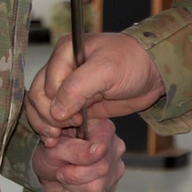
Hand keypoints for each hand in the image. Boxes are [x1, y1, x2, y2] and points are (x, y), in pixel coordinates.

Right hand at [26, 32, 165, 139]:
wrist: (153, 72)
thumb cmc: (133, 62)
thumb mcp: (106, 70)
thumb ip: (78, 88)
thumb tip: (55, 112)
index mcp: (65, 52)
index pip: (45, 84)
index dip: (55, 105)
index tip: (76, 116)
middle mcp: (62, 67)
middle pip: (38, 95)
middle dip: (46, 117)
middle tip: (61, 132)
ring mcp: (68, 85)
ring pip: (42, 107)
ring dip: (45, 124)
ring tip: (55, 139)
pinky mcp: (77, 101)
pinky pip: (57, 115)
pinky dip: (54, 128)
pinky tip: (57, 139)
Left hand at [31, 115, 125, 191]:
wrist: (45, 165)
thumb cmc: (50, 149)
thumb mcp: (57, 148)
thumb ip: (79, 150)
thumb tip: (102, 149)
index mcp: (105, 131)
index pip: (103, 162)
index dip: (79, 170)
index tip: (64, 165)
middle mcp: (114, 151)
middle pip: (101, 179)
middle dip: (73, 180)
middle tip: (62, 172)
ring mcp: (114, 172)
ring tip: (67, 180)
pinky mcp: (109, 191)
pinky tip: (73, 191)